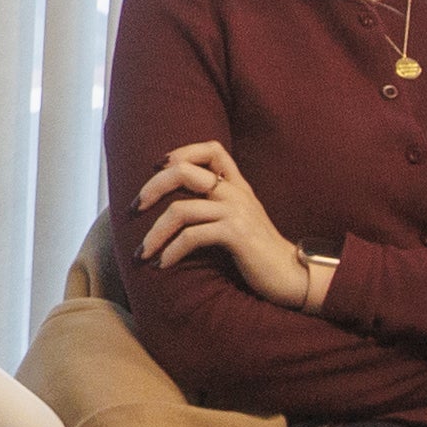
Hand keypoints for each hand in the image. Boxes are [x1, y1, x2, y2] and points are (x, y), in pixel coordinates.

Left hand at [136, 139, 323, 309]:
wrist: (294, 276)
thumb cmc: (260, 254)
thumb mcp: (240, 221)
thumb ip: (217, 206)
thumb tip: (176, 207)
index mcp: (238, 186)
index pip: (212, 149)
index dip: (181, 152)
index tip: (156, 167)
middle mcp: (236, 193)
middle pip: (184, 171)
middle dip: (152, 187)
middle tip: (133, 208)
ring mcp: (237, 212)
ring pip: (181, 209)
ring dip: (154, 233)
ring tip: (141, 252)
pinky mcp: (236, 234)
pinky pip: (192, 236)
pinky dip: (171, 251)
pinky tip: (163, 265)